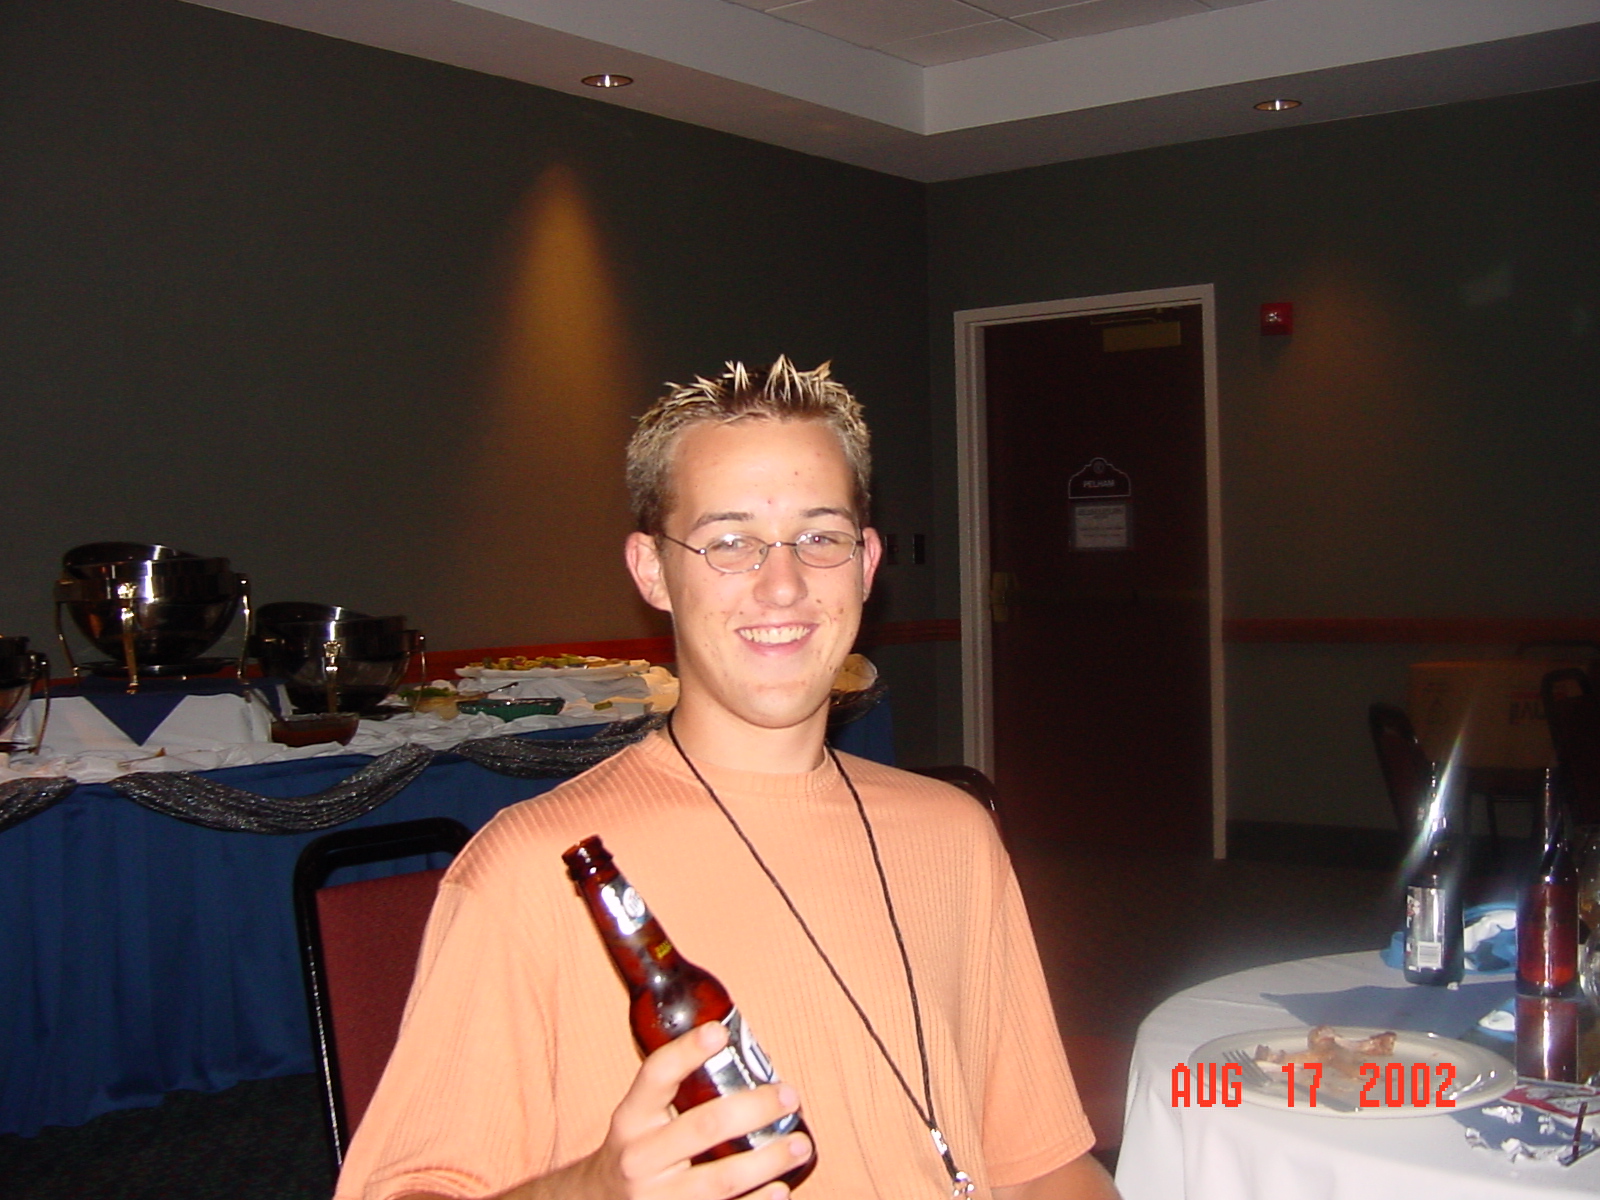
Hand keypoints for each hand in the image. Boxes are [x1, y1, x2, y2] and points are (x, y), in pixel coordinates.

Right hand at [527, 1022, 813, 1199]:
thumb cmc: (637, 1150)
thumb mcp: (640, 1117)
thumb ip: (675, 1093)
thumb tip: (737, 1053)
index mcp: (631, 1119)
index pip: (655, 1076)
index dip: (686, 1052)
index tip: (718, 1033)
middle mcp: (640, 1157)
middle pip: (703, 1127)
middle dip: (754, 1109)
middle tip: (788, 1095)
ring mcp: (658, 1196)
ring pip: (721, 1179)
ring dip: (768, 1160)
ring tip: (800, 1144)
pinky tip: (780, 1187)